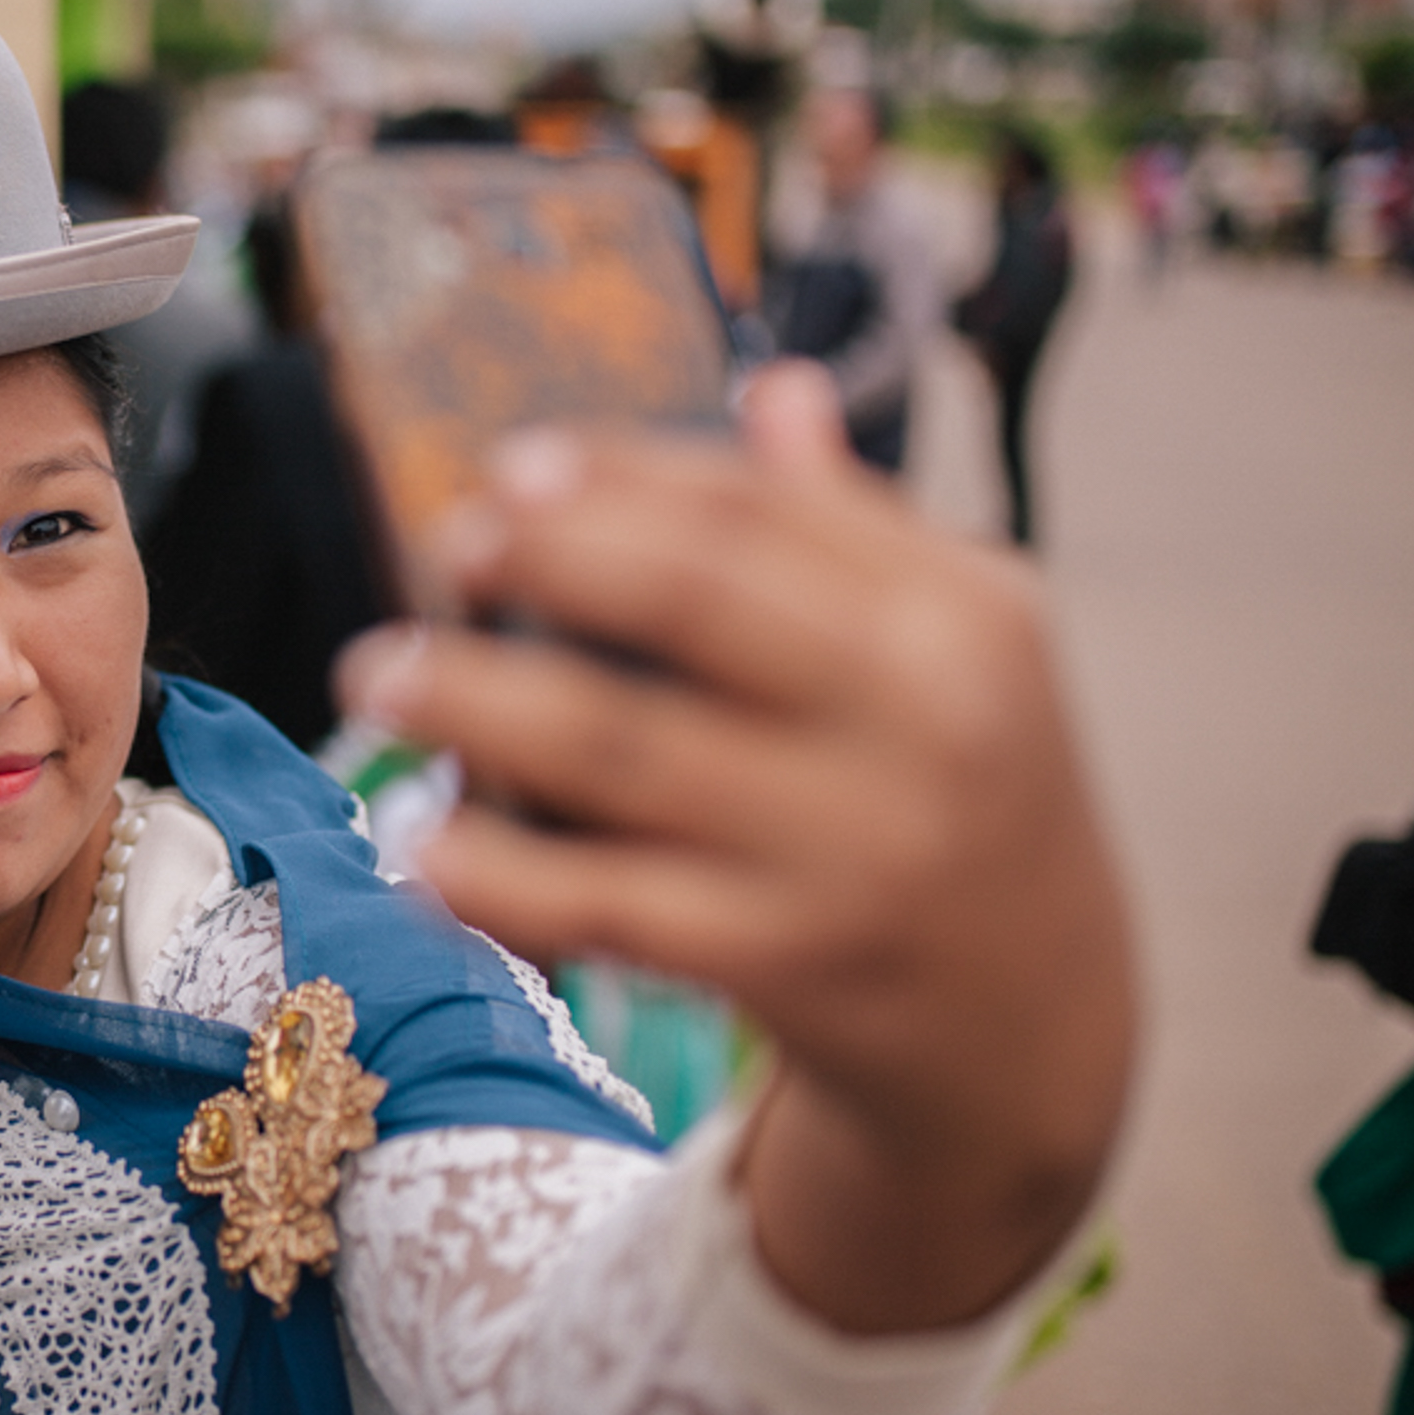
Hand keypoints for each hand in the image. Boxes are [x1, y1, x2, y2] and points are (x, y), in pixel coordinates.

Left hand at [338, 361, 1136, 1332]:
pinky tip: (423, 848)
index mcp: (957, 613)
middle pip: (696, 602)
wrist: (1035, 1030)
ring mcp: (853, 848)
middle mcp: (919, 718)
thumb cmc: (962, 801)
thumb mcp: (955, 657)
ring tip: (378, 674)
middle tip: (442, 541)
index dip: (620, 477)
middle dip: (552, 557)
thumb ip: (855, 531)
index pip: (761, 511)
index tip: (510, 465)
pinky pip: (614, 906)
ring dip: (481, 703)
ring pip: (627, 751)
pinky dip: (506, 878)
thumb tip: (773, 384)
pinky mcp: (787, 963)